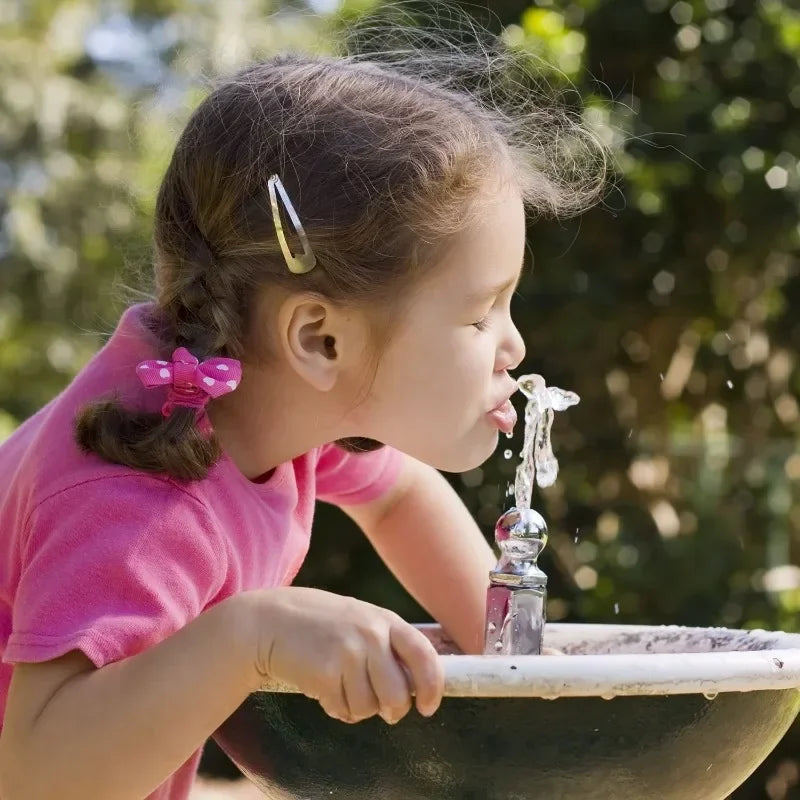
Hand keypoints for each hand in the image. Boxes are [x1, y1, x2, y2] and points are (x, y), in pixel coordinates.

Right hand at [242, 587, 443, 724]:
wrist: (269, 621)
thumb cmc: (319, 624)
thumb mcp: (360, 620)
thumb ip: (388, 645)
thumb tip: (418, 686)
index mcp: (385, 620)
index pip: (424, 655)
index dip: (433, 687)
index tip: (428, 707)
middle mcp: (371, 634)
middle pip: (400, 694)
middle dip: (393, 709)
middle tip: (383, 708)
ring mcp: (349, 652)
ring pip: (370, 708)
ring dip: (357, 708)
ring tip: (342, 687)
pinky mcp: (326, 673)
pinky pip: (343, 710)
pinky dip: (335, 707)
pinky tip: (323, 687)